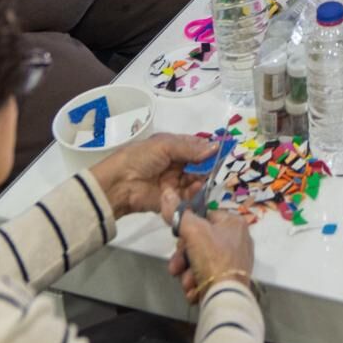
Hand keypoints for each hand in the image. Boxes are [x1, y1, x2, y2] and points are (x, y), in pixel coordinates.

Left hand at [89, 133, 217, 219]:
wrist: (119, 184)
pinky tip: (198, 185)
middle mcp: (174, 163)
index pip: (194, 145)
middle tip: (219, 163)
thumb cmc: (140, 158)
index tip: (223, 148)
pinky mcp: (173, 198)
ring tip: (208, 174)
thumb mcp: (164, 146)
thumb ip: (190, 148)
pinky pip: (189, 194)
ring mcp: (174, 181)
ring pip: (195, 178)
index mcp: (171, 147)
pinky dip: (195, 190)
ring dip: (203, 176)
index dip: (207, 147)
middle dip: (208, 163)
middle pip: (198, 163)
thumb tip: (215, 147)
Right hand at [169, 211, 254, 303]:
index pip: (205, 217)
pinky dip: (197, 282)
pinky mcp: (230, 280)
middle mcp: (237, 240)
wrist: (225, 295)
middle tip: (176, 267)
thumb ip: (178, 214)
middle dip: (183, 258)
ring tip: (187, 282)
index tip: (178, 239)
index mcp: (234, 223)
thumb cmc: (213, 257)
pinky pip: (208, 276)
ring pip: (200, 262)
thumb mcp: (193, 230)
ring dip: (187, 273)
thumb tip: (167, 192)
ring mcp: (235, 261)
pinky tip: (194, 289)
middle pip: (199, 242)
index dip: (187, 228)